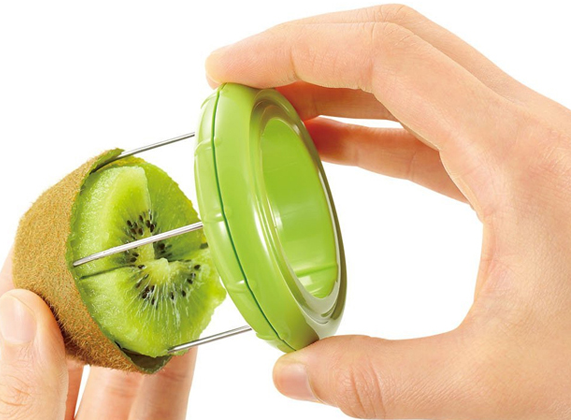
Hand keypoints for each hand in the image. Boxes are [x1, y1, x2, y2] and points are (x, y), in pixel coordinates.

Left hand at [0, 251, 196, 419]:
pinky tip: (188, 328)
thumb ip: (20, 394)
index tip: (44, 229)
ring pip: (116, 373)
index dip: (17, 280)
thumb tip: (22, 308)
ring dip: (138, 322)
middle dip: (86, 291)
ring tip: (159, 268)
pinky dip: (177, 366)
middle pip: (60, 346)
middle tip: (111, 236)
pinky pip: (162, 402)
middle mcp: (42, 419)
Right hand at [206, 4, 570, 418]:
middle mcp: (527, 132)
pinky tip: (327, 148)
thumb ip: (377, 382)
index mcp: (518, 158)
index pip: (383, 57)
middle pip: (395, 45)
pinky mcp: (524, 173)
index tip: (228, 70)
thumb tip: (295, 374)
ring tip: (267, 114)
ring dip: (332, 87)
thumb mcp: (492, 389)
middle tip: (235, 85)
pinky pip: (431, 127)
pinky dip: (369, 127)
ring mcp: (528, 147)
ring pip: (413, 80)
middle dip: (303, 54)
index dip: (292, 49)